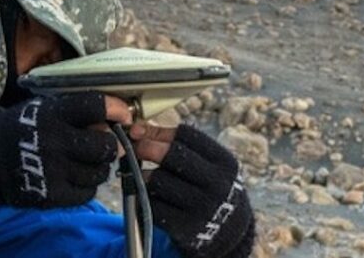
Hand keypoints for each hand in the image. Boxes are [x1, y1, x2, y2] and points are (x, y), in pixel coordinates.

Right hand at [0, 92, 130, 207]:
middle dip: (110, 144)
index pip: (95, 106)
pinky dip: (86, 185)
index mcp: (53, 114)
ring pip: (100, 171)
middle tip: (104, 144)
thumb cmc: (17, 129)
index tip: (123, 114)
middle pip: (105, 145)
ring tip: (85, 162)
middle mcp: (55, 141)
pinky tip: (75, 177)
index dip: (116, 109)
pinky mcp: (52, 195)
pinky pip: (87, 192)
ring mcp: (54, 170)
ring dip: (98, 166)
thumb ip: (73, 112)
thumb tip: (111, 121)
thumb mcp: (41, 108)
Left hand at [131, 124, 255, 257]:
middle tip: (134, 148)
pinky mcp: (185, 228)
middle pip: (173, 155)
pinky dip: (143, 197)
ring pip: (158, 181)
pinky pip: (153, 205)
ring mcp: (201, 207)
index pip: (187, 136)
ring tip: (140, 174)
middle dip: (147, 147)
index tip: (139, 130)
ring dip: (142, 174)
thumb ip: (183, 147)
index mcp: (223, 162)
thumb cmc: (211, 189)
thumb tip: (141, 130)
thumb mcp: (211, 166)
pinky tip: (144, 194)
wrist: (229, 232)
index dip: (158, 131)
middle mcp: (216, 183)